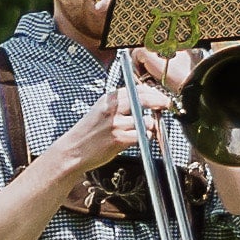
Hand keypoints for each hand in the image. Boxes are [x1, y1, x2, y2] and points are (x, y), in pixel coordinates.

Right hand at [71, 56, 183, 182]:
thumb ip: (119, 104)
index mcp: (108, 100)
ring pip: (146, 121)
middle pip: (144, 99)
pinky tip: (139, 139)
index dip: (152, 92)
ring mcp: (115, 124)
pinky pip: (142, 136)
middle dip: (159, 101)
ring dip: (151, 126)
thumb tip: (145, 100)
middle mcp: (111, 109)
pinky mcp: (118, 139)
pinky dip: (145, 138)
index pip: (136, 89)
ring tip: (145, 130)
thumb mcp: (100, 111)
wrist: (73, 151)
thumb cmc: (88, 133)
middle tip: (166, 105)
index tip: (161, 96)